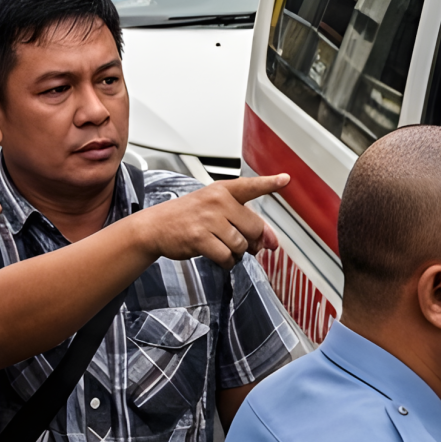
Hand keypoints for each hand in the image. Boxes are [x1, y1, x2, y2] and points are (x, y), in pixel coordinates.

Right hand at [130, 175, 287, 266]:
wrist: (155, 226)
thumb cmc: (187, 217)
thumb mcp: (214, 210)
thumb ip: (244, 222)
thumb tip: (270, 243)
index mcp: (222, 190)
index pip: (250, 185)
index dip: (270, 183)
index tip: (285, 179)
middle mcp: (217, 202)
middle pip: (254, 227)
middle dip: (250, 240)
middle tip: (237, 240)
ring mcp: (208, 219)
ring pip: (241, 244)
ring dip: (236, 252)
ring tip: (221, 245)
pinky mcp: (200, 238)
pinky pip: (227, 256)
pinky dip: (226, 262)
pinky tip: (218, 256)